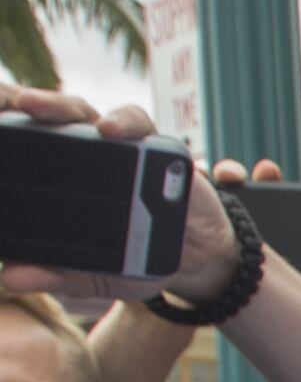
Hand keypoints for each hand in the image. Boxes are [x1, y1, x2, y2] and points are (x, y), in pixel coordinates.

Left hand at [0, 92, 276, 306]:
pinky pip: (137, 123)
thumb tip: (9, 277)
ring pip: (80, 112)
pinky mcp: (156, 146)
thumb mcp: (94, 275)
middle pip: (43, 118)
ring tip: (33, 106)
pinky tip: (111, 131)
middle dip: (14, 104)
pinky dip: (123, 121)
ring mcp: (119, 147)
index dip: (2, 127)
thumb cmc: (141, 261)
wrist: (200, 262)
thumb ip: (55, 274)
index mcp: (61, 176)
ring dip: (55, 104)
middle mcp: (84, 154)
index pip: (24, 143)